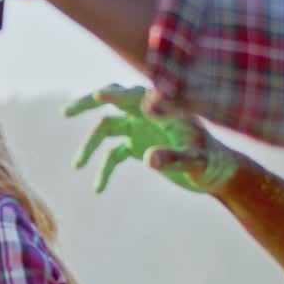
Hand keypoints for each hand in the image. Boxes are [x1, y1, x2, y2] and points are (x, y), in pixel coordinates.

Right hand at [64, 84, 238, 193]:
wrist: (217, 173)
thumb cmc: (211, 161)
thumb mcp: (195, 161)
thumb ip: (174, 158)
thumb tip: (147, 159)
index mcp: (164, 108)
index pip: (136, 95)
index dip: (117, 94)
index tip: (98, 95)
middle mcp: (148, 114)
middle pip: (113, 102)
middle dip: (88, 105)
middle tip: (66, 112)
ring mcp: (141, 129)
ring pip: (106, 127)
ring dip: (90, 145)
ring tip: (77, 165)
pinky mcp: (138, 147)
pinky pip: (113, 154)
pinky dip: (104, 170)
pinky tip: (98, 189)